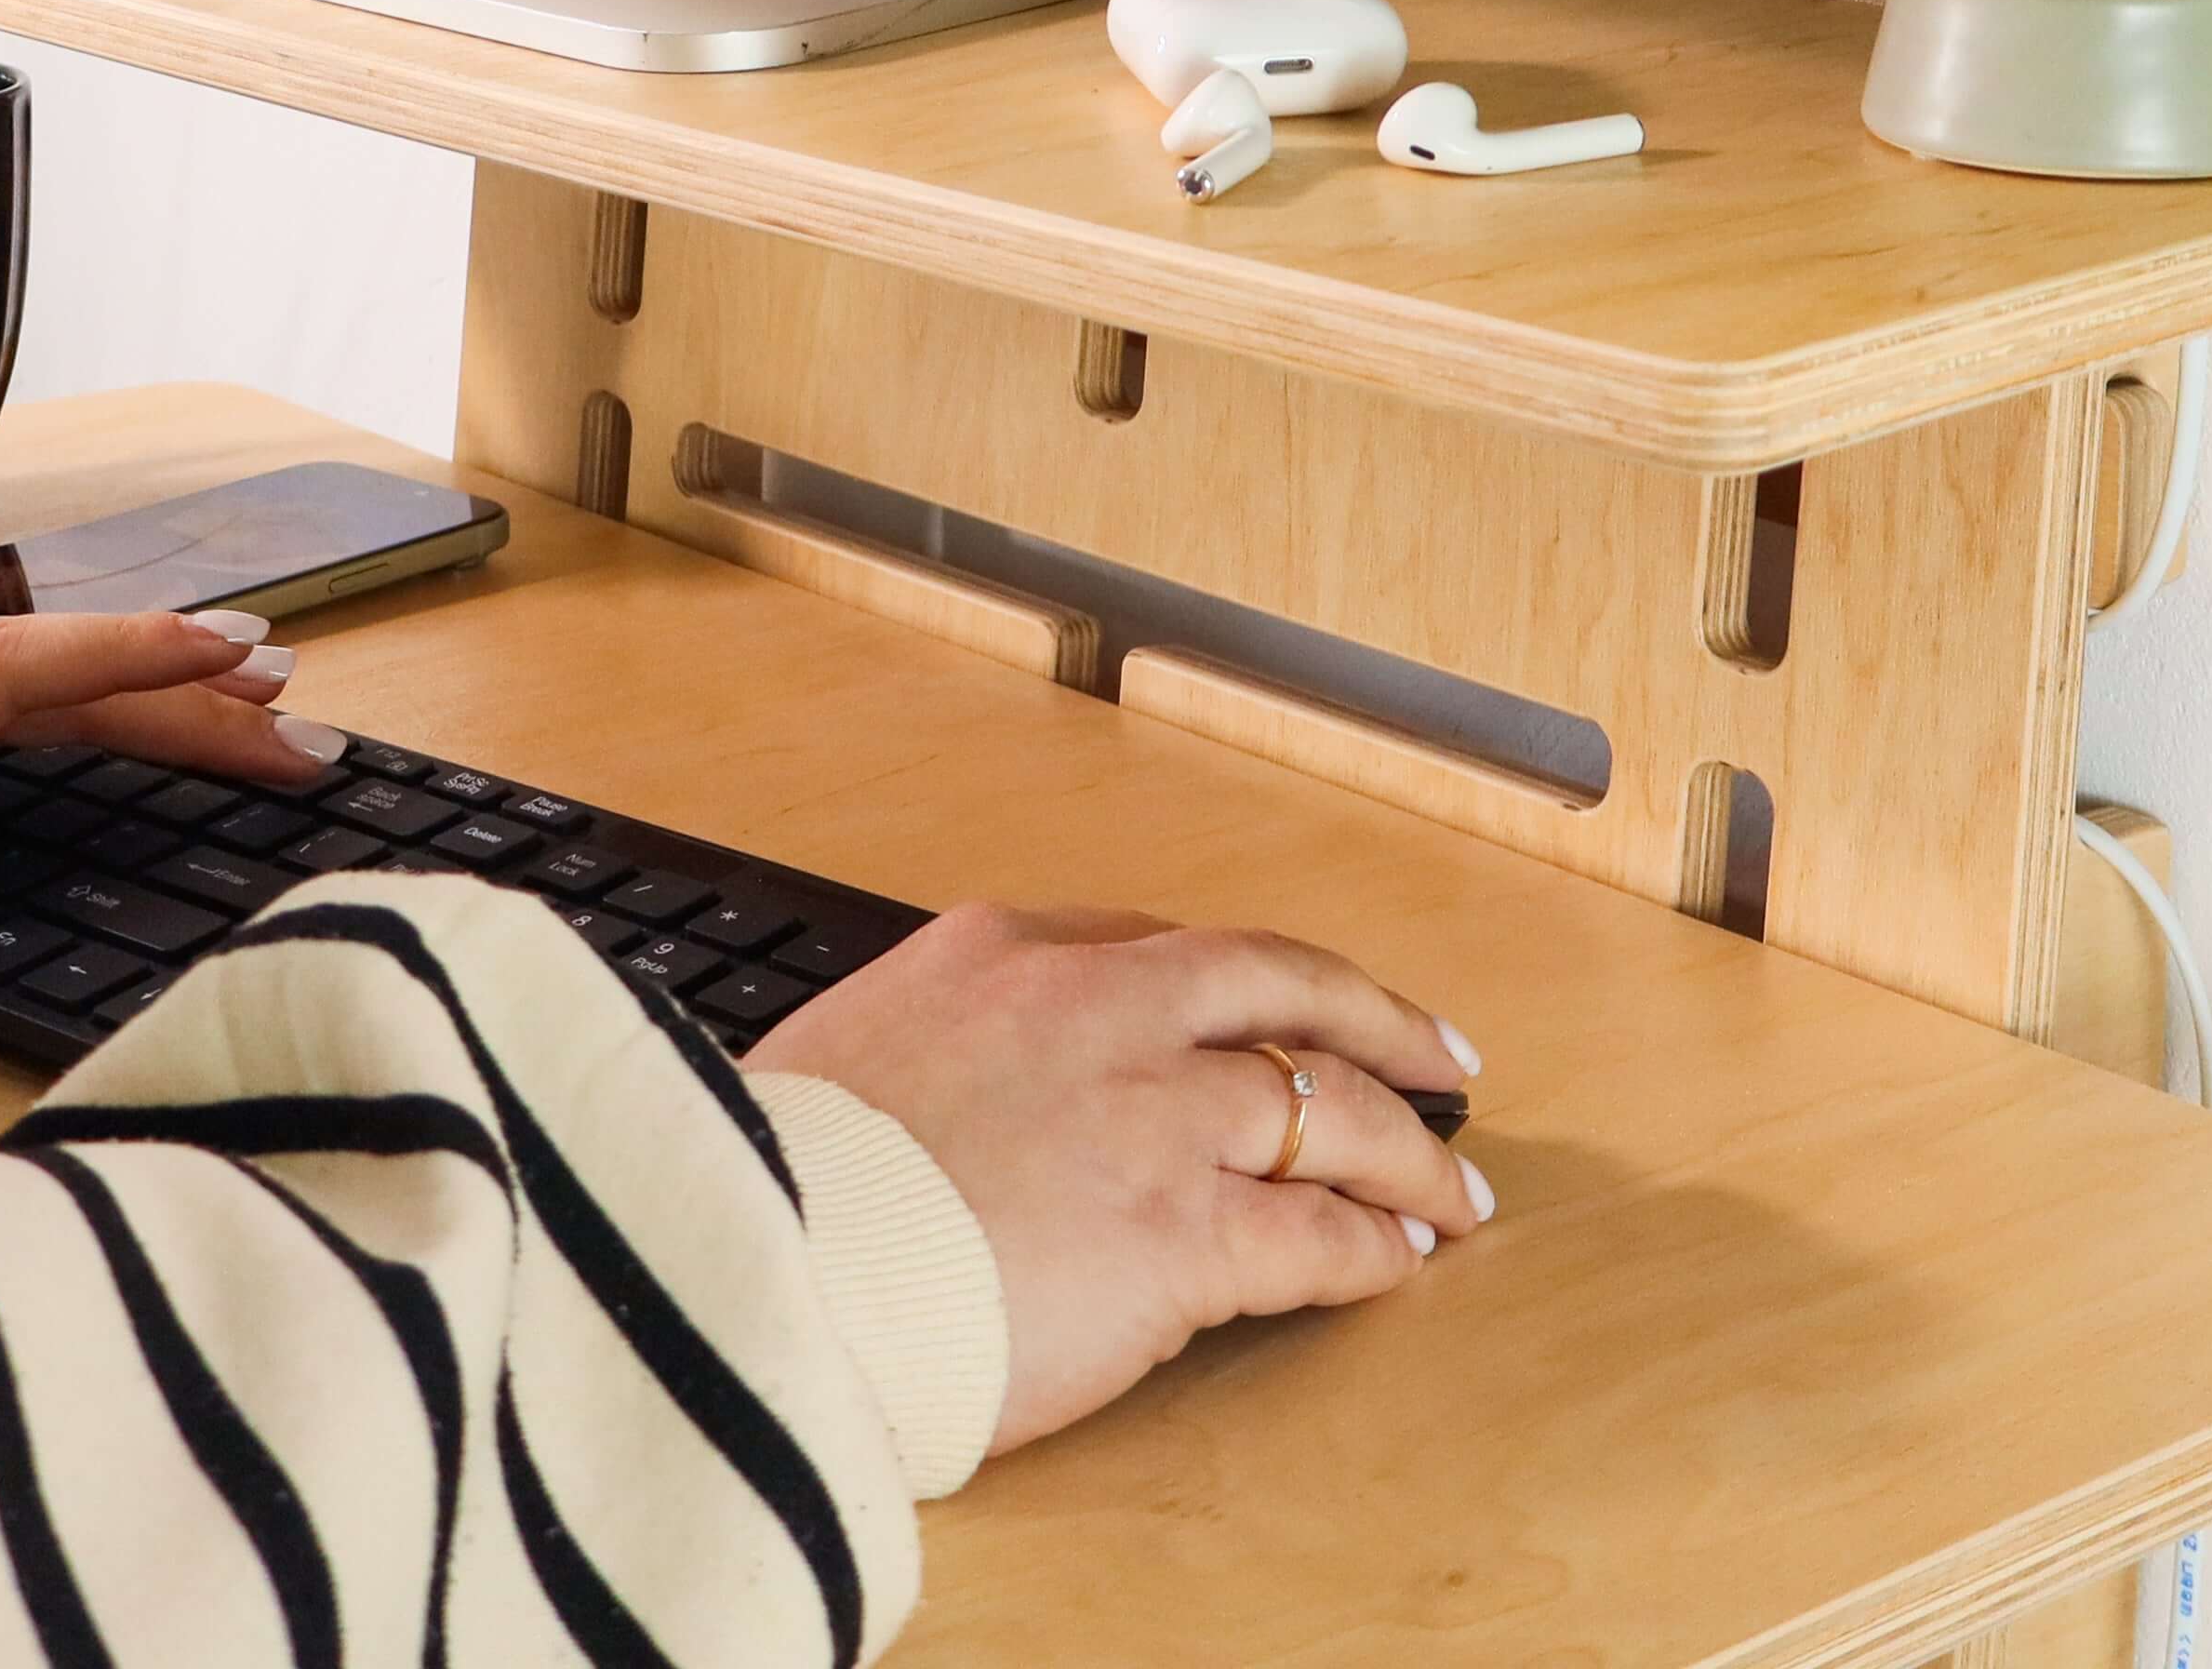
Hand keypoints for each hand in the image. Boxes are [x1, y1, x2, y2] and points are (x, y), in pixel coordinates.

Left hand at [0, 581, 346, 993]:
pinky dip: (63, 666)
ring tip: (250, 702)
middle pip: (47, 665)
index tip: (241, 665)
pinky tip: (98, 686)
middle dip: (183, 690)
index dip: (129, 670)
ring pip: (18, 652)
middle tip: (303, 726)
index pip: (4, 679)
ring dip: (138, 678)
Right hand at [762, 903, 1486, 1452]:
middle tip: (1437, 1053)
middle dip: (1374, 1022)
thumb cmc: (775, 1183)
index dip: (1248, 987)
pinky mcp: (1182, 1235)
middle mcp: (1096, 1010)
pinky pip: (1317, 1233)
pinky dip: (1370, 1248)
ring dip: (1404, 1150)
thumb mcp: (845, 1058)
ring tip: (1447, 1188)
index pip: (1165, 948)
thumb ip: (933, 1053)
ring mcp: (1149, 1116)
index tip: (1284, 1011)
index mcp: (1002, 953)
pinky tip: (1395, 1263)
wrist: (764, 1263)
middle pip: (1282, 988)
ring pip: (1326, 1106)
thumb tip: (962, 1099)